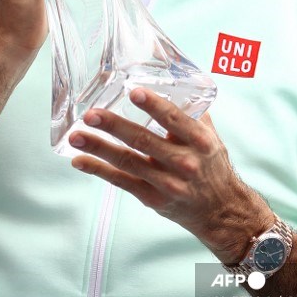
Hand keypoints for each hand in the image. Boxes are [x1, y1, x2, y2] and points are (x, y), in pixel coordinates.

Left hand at [69, 89, 270, 263]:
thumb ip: (193, 114)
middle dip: (115, 126)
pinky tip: (79, 161)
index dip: (154, 106)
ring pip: (127, 162)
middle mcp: (183, 162)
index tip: (134, 92)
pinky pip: (121, 182)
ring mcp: (167, 183)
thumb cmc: (213, 168)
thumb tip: (173, 84)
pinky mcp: (153, 199)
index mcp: (199, 141)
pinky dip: (98, 171)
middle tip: (91, 114)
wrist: (221, 211)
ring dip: (98, 148)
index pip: (174, 120)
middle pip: (144, 141)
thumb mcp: (212, 138)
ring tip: (76, 136)